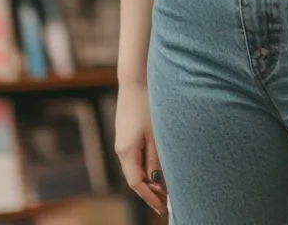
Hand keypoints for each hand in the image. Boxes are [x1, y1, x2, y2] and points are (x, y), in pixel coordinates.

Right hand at [115, 81, 166, 214]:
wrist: (135, 79)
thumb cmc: (147, 104)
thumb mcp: (155, 134)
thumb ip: (155, 159)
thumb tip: (157, 182)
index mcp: (127, 152)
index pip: (136, 183)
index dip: (149, 197)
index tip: (162, 207)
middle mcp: (121, 149)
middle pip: (134, 178)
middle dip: (149, 191)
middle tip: (166, 201)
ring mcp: (122, 141)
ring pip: (134, 168)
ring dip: (147, 179)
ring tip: (164, 186)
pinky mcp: (126, 133)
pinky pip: (134, 157)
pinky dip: (144, 166)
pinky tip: (156, 166)